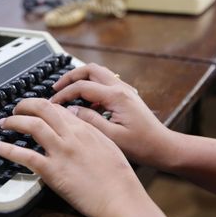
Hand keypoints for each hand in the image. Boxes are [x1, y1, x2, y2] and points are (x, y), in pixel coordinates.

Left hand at [0, 98, 145, 216]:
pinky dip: (7, 149)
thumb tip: (80, 125)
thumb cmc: (119, 178)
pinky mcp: (52, 171)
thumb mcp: (109, 146)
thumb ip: (92, 133)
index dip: (44, 106)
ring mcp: (61, 152)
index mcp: (86, 129)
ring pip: (32, 125)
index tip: (37, 110)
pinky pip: (25, 156)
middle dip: (26, 105)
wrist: (119, 198)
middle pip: (43, 109)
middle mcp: (72, 135)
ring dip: (14, 121)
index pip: (60, 109)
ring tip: (5, 123)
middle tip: (17, 109)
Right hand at [50, 63, 170, 167]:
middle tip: (56, 88)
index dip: (64, 94)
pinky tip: (85, 103)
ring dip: (81, 79)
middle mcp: (121, 88)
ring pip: (98, 73)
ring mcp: (125, 90)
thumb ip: (89, 120)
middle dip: (70, 77)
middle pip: (90, 69)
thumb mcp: (111, 136)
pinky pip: (105, 83)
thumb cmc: (142, 145)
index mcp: (116, 97)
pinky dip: (91, 87)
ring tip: (67, 92)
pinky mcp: (127, 96)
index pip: (82, 86)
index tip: (52, 103)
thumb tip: (70, 110)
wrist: (163, 147)